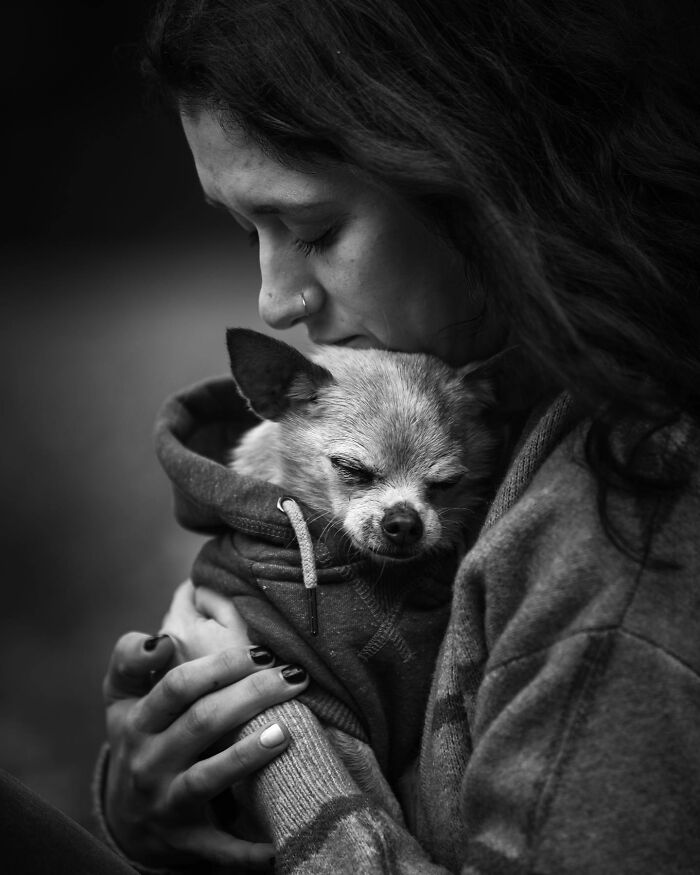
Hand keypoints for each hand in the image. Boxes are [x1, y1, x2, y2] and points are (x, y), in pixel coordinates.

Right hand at [102, 596, 309, 868]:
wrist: (125, 820)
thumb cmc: (137, 739)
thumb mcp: (121, 699)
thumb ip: (131, 659)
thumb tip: (161, 639)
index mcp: (137, 721)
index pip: (178, 686)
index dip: (220, 665)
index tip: (261, 650)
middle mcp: (148, 761)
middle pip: (203, 722)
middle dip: (252, 695)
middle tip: (294, 676)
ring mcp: (165, 803)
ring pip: (209, 777)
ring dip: (247, 756)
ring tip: (286, 731)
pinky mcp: (184, 841)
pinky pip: (218, 847)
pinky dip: (248, 852)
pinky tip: (279, 844)